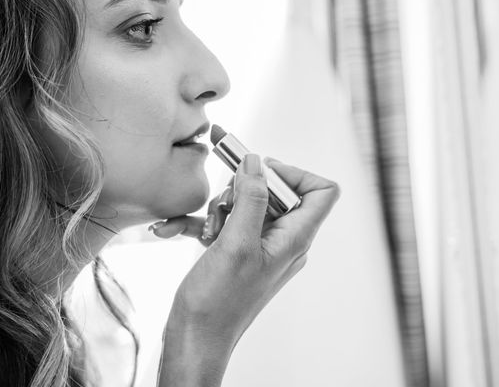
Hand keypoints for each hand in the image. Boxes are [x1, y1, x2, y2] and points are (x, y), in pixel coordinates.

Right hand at [154, 155, 339, 385]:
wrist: (195, 340)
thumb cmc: (219, 304)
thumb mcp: (236, 244)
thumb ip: (251, 198)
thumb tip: (257, 162)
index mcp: (294, 239)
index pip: (322, 191)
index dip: (295, 174)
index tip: (261, 172)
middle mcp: (283, 240)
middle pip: (277, 192)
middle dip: (245, 190)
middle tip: (225, 206)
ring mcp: (260, 246)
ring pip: (248, 204)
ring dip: (221, 208)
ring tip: (206, 230)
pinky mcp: (239, 252)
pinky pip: (227, 222)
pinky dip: (204, 223)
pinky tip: (173, 228)